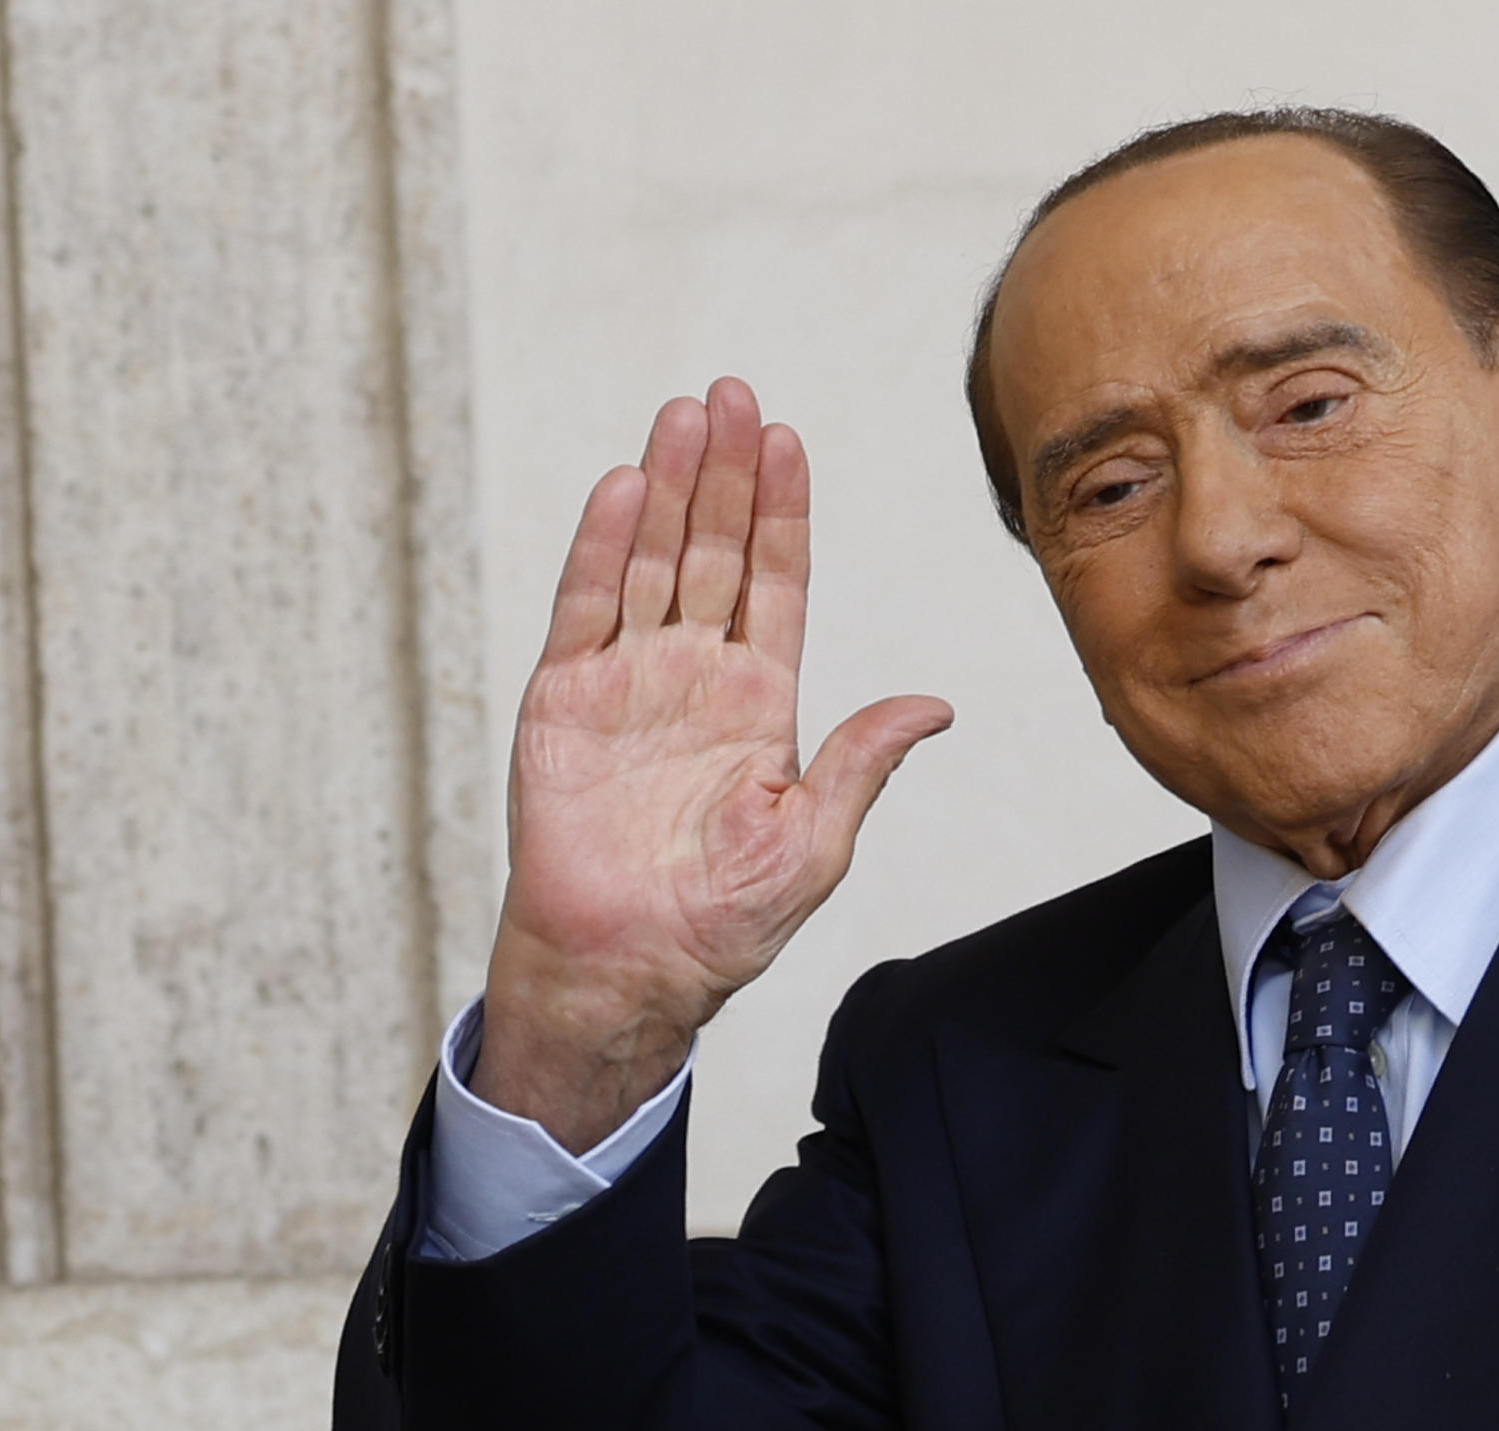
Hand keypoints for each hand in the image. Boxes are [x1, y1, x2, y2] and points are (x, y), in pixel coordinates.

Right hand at [474, 377, 953, 1151]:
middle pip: (713, 552)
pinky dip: (602, 548)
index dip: (782, 512)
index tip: (789, 441)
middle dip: (726, 473)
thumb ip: (861, 762)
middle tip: (734, 393)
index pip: (775, 584)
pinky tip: (624, 487)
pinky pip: (584, 609)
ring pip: (651, 562)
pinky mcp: (563, 702)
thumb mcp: (815, 844)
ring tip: (684, 414)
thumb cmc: (721, 926)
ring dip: (667, 487)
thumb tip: (935, 705)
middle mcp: (692, 678)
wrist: (625, 969)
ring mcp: (625, 683)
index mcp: (759, 703)